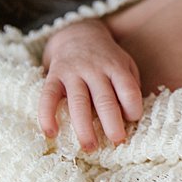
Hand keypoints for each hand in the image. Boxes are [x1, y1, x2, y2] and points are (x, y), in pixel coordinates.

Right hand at [38, 19, 142, 149]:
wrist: (77, 34)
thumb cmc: (107, 59)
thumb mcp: (125, 64)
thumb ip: (129, 86)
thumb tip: (129, 117)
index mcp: (115, 67)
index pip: (128, 89)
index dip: (133, 107)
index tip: (133, 120)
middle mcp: (94, 69)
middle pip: (104, 99)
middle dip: (111, 123)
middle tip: (117, 141)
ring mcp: (72, 72)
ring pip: (78, 102)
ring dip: (84, 127)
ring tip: (90, 147)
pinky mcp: (53, 77)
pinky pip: (48, 97)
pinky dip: (47, 116)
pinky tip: (51, 133)